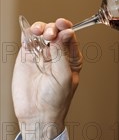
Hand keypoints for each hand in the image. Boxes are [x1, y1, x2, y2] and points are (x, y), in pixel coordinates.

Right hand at [12, 18, 82, 139]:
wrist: (37, 114)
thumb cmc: (55, 100)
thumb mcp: (64, 76)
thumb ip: (60, 55)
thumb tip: (60, 35)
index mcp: (71, 58)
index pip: (70, 37)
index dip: (66, 28)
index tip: (63, 25)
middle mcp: (56, 54)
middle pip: (55, 32)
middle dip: (53, 29)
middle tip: (50, 35)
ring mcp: (41, 54)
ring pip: (41, 33)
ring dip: (40, 28)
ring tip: (39, 32)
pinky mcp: (26, 57)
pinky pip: (27, 40)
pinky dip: (27, 34)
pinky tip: (29, 36)